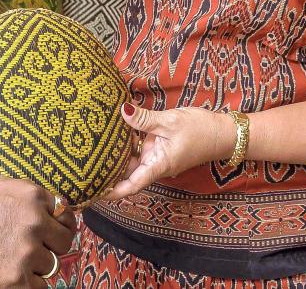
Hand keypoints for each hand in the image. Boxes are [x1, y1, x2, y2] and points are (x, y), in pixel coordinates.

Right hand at [0, 175, 76, 288]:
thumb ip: (23, 190)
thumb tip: (49, 201)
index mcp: (31, 196)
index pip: (62, 211)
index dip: (54, 221)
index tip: (48, 229)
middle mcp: (35, 222)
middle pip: (64, 240)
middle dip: (51, 245)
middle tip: (33, 249)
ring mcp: (28, 254)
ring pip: (50, 265)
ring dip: (34, 266)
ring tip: (9, 260)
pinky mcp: (19, 281)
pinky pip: (38, 286)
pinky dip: (26, 284)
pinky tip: (7, 275)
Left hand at [101, 104, 234, 200]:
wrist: (222, 132)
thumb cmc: (200, 130)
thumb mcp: (170, 121)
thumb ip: (144, 118)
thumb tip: (121, 111)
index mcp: (158, 165)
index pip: (131, 185)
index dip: (113, 192)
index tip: (95, 193)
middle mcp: (154, 164)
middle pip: (126, 174)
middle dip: (107, 173)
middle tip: (83, 167)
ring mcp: (156, 156)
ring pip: (131, 160)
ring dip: (115, 157)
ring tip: (91, 151)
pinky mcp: (158, 147)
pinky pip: (139, 148)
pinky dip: (126, 143)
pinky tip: (112, 133)